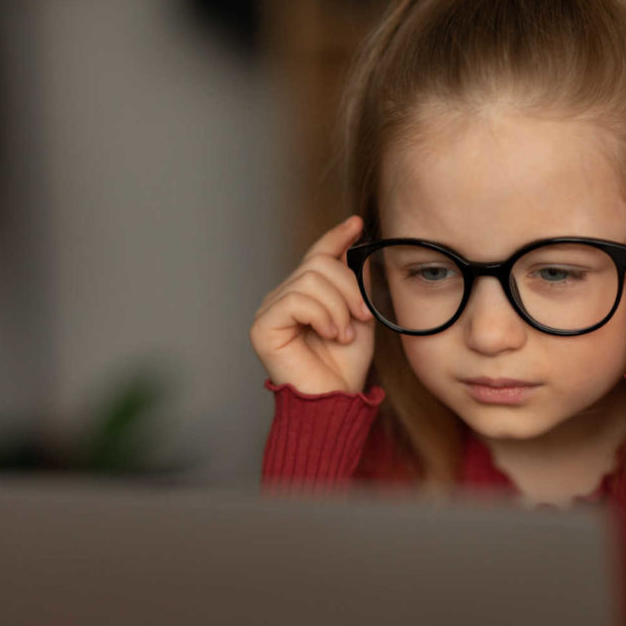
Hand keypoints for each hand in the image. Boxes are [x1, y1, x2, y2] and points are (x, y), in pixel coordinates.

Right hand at [250, 215, 375, 393]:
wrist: (335, 401)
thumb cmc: (344, 367)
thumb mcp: (359, 318)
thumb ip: (355, 284)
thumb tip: (355, 248)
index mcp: (303, 296)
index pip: (316, 256)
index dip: (335, 237)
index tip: (356, 224)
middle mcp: (282, 298)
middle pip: (317, 264)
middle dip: (348, 287)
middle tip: (362, 317)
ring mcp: (269, 311)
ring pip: (309, 279)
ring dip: (337, 306)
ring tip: (343, 334)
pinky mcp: (262, 326)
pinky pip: (296, 299)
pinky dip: (321, 315)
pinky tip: (329, 335)